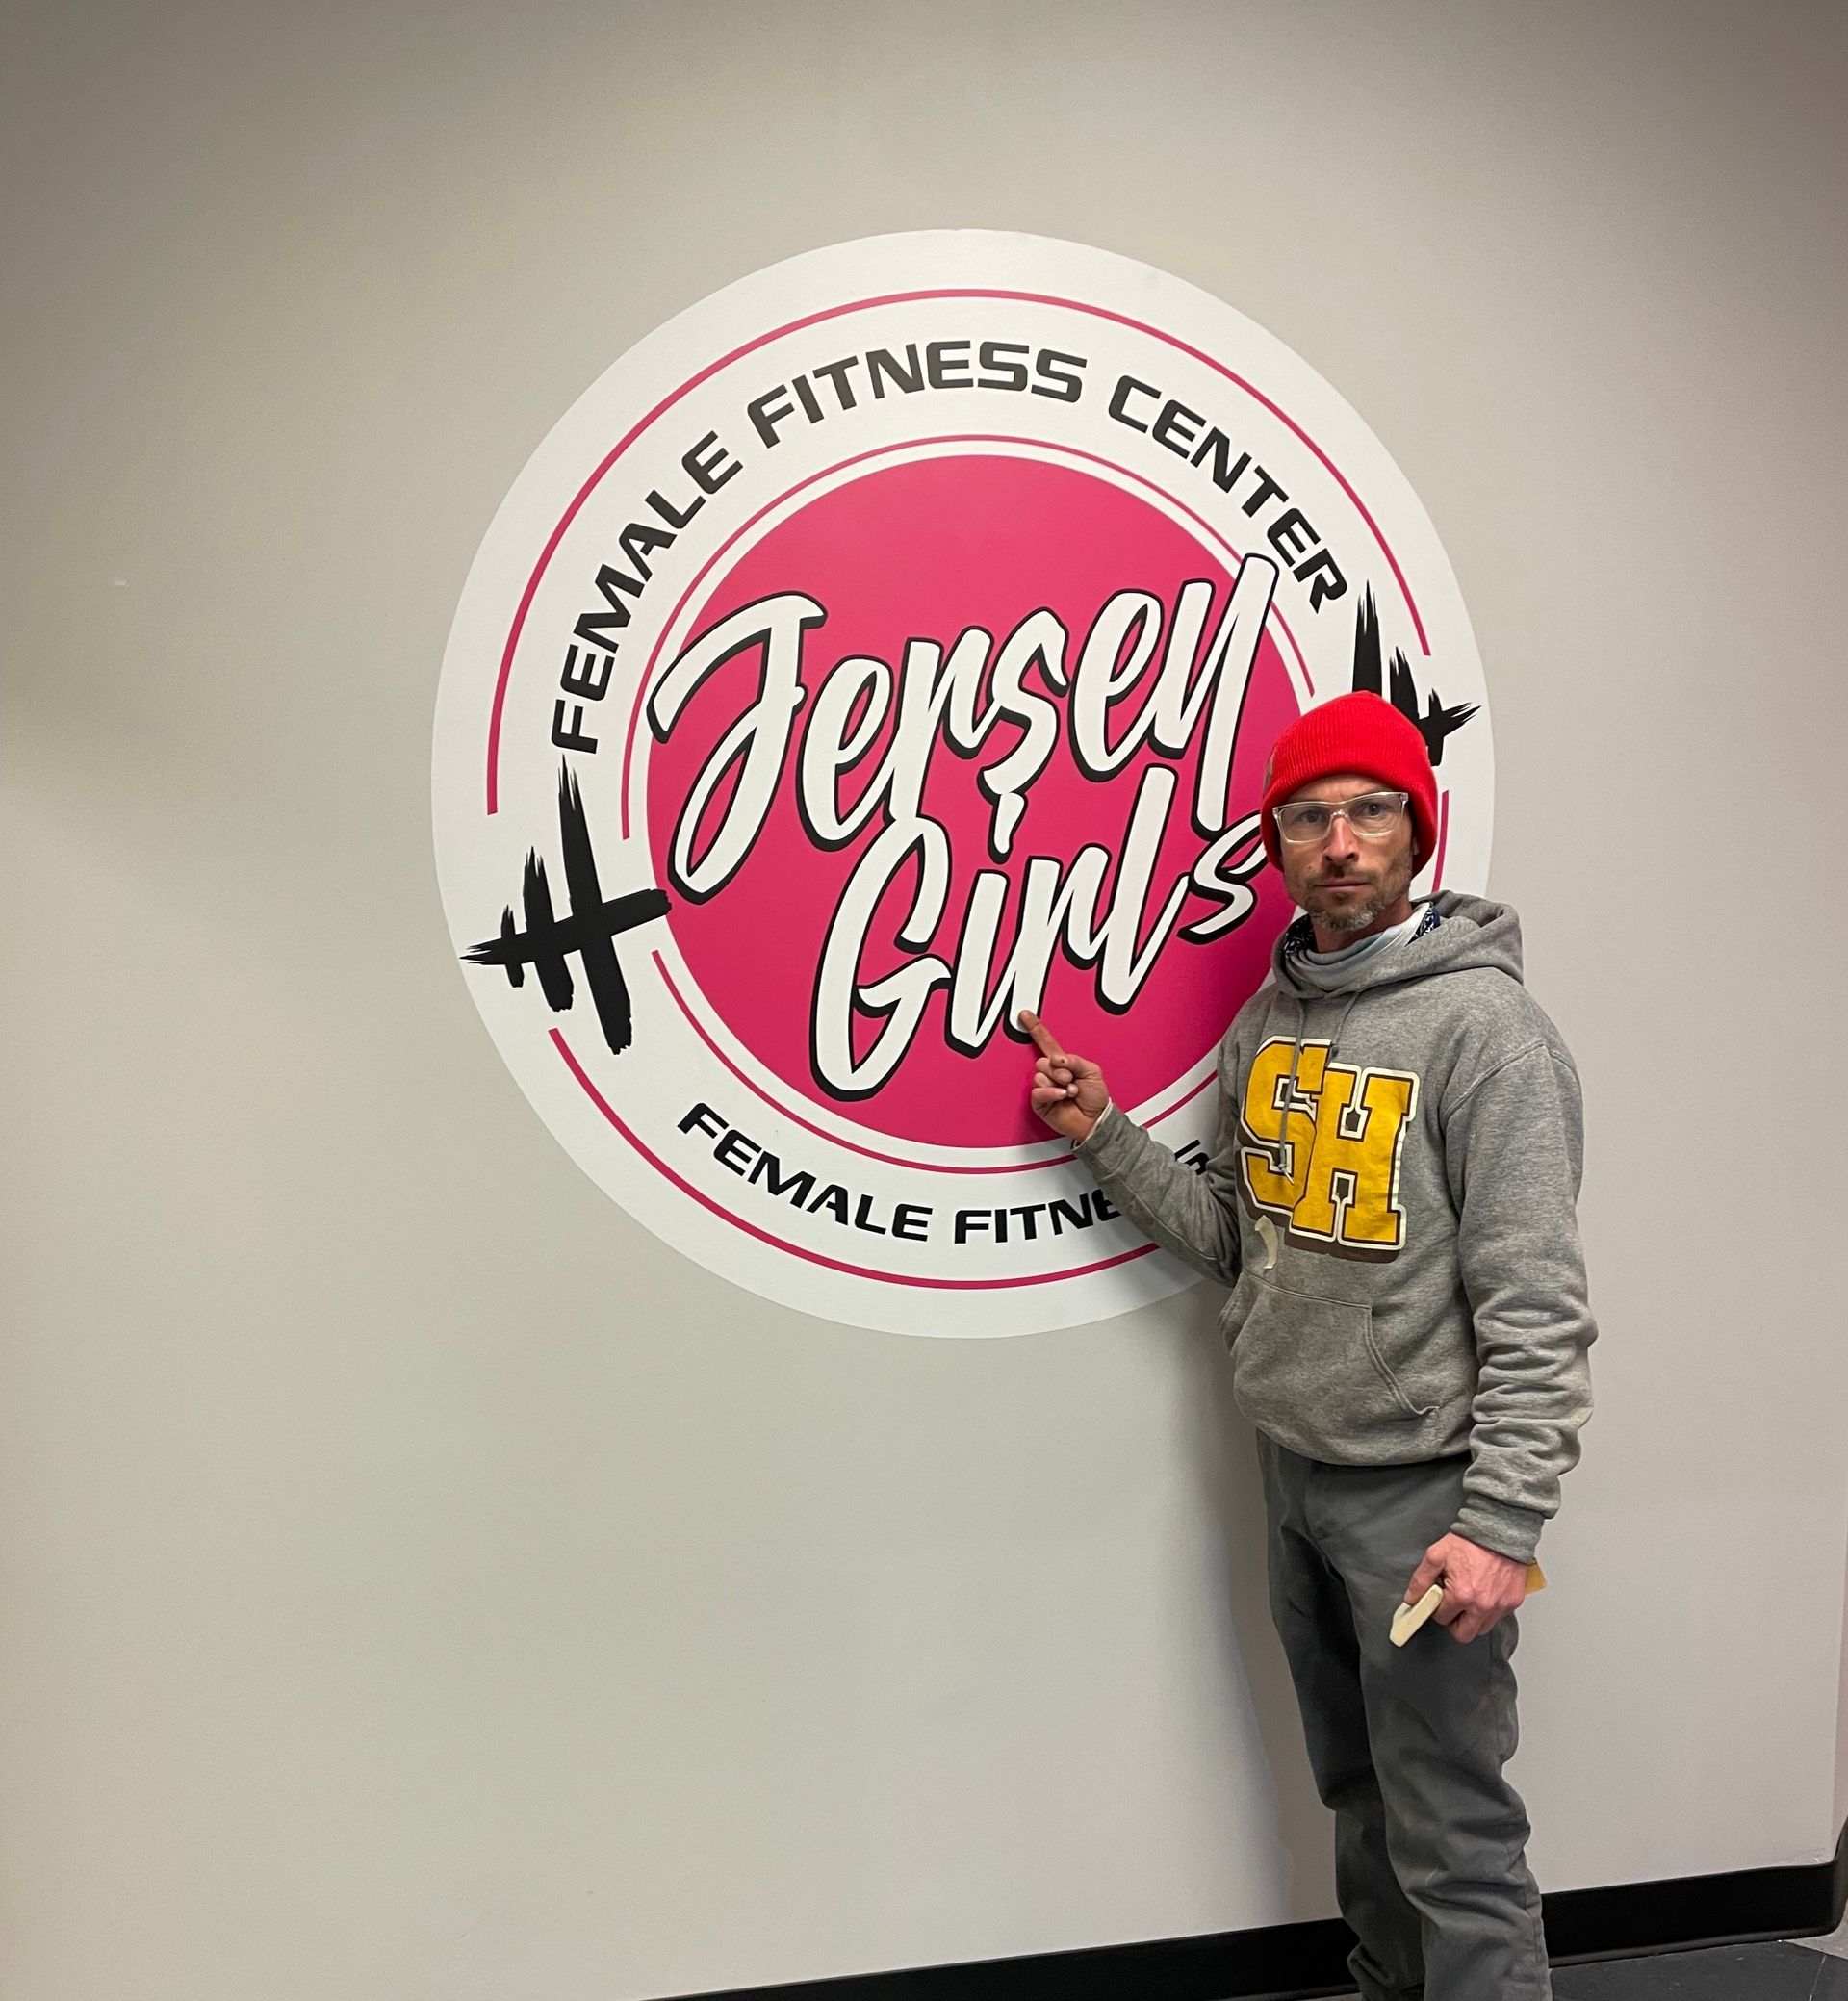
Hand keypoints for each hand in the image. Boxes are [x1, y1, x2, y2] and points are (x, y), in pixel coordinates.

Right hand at [1020, 1009, 1109, 1143]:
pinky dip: (1052, 1092)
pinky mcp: (1040, 1101)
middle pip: (1042, 1061)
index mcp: (1063, 1063)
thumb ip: (1074, 1060)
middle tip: (1070, 1078)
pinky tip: (1062, 1096)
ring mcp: (1045, 1087)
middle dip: (1058, 1069)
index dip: (1036, 1029)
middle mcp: (1051, 1073)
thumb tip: (1057, 1058)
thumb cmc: (1095, 1098)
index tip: (1025, 1016)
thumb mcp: (1092, 1071)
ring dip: (1058, 1083)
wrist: (1095, 1120)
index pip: (1046, 1043)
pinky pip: (1038, 1091)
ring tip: (1070, 1091)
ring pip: (1039, 1075)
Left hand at [1403, 1533, 1528, 1643]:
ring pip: (1482, 1629)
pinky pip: (1498, 1618)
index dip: (1436, 1609)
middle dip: (1453, 1624)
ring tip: (1467, 1599)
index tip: (1437, 1600)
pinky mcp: (1513, 1602)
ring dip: (1472, 1620)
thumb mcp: (1436, 1555)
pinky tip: (1483, 1594)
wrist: (1499, 1530)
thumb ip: (1421, 1580)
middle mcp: (1483, 1605)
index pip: (1442, 1619)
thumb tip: (1412, 1599)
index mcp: (1462, 1595)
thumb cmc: (1470, 1541)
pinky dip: (1489, 1611)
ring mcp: (1500, 1606)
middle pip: (1463, 1634)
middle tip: (1451, 1608)